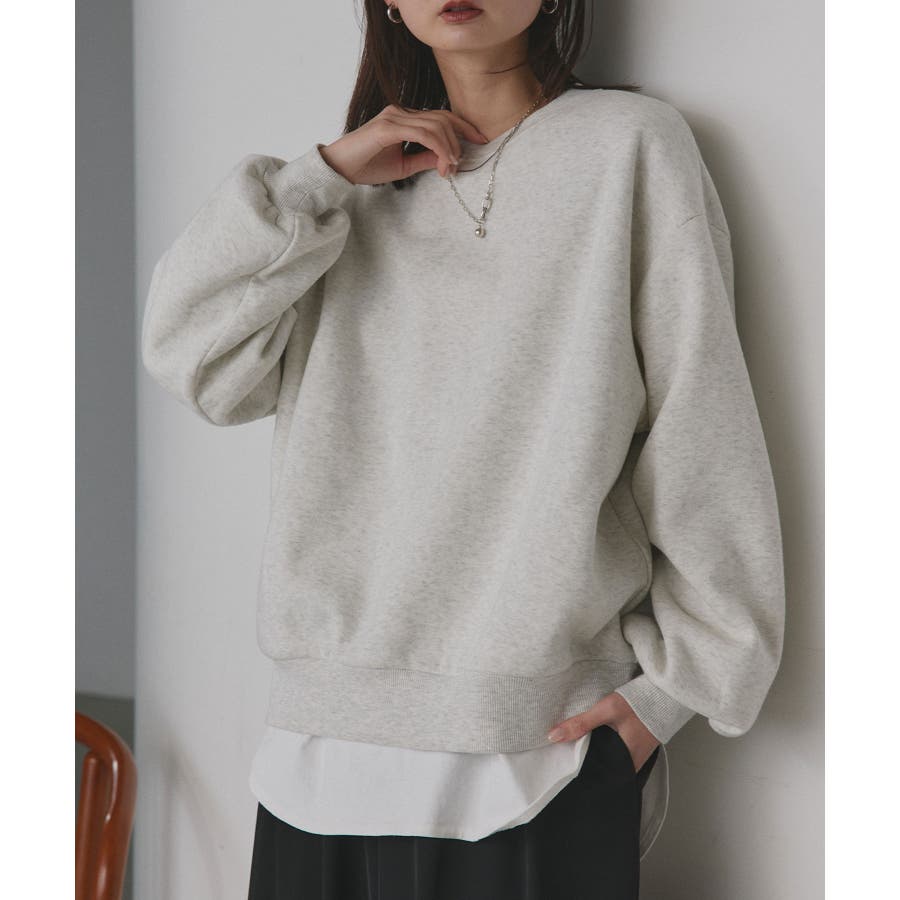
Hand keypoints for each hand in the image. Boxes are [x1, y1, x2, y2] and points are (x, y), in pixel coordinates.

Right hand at [318, 104, 488, 185]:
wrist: (339, 169)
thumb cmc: (367, 167)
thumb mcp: (403, 166)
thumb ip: (424, 159)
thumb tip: (448, 160)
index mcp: (404, 119)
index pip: (440, 116)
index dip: (463, 126)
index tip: (480, 140)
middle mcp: (400, 112)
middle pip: (442, 118)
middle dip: (460, 138)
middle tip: (462, 162)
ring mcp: (394, 117)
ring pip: (435, 125)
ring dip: (449, 147)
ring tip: (450, 168)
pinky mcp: (388, 127)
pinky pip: (422, 133)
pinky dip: (437, 148)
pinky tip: (442, 163)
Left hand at [547, 691, 660, 772]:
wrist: (665, 693)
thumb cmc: (638, 703)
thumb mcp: (607, 710)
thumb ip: (581, 723)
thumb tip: (552, 736)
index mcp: (625, 761)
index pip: (598, 775)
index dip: (580, 774)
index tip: (563, 772)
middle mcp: (632, 764)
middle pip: (603, 770)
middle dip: (586, 765)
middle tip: (564, 762)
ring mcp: (637, 756)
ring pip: (610, 762)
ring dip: (595, 755)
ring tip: (574, 752)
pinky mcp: (637, 747)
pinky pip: (617, 754)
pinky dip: (605, 749)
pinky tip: (593, 741)